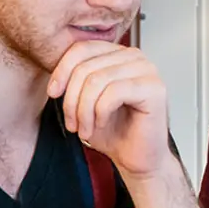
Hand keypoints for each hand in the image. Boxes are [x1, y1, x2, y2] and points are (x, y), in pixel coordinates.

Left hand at [48, 42, 172, 180]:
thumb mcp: (84, 101)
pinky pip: (113, 93)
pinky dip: (100, 113)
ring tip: (84, 129)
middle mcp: (136, 58)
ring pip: (97, 80)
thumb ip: (75, 80)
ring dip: (84, 111)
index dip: (62, 70)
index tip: (53, 93)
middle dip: (72, 100)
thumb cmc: (114, 132)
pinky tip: (101, 124)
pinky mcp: (154, 89)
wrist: (135, 159)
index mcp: (119, 55)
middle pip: (87, 66)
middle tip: (73, 124)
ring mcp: (148, 71)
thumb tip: (55, 72)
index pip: (83, 49)